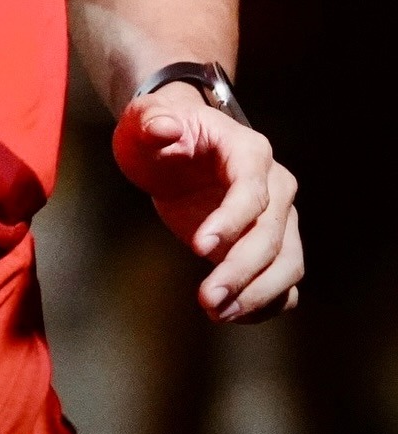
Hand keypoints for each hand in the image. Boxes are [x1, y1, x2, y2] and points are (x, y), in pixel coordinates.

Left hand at [112, 82, 302, 323]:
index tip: (198, 247)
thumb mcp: (144, 119)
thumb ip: (151, 122)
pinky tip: (232, 313)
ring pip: (288, 263)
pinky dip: (267, 302)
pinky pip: (284, 281)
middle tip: (207, 298)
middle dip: (242, 270)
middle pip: (272, 233)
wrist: (173, 148)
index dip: (230, 221)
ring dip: (258, 294)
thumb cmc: (159, 130)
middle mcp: (275, 184)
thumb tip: (164, 127)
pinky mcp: (271, 245)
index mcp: (248, 149)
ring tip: (217, 312)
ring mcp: (279, 217)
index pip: (251, 189)